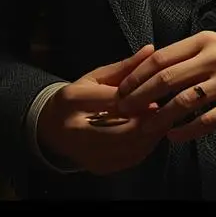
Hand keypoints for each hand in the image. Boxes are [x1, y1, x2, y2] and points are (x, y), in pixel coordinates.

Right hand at [36, 45, 173, 174]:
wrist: (53, 127)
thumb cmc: (79, 97)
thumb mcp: (96, 77)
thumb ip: (125, 67)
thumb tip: (151, 50)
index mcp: (73, 99)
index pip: (115, 100)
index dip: (140, 97)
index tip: (156, 93)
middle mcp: (76, 129)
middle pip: (124, 129)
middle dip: (148, 120)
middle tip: (162, 109)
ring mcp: (85, 152)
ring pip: (130, 147)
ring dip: (151, 135)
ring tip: (160, 121)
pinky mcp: (96, 167)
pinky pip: (129, 160)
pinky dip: (145, 148)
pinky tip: (150, 135)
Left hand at [111, 31, 215, 143]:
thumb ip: (189, 56)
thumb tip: (151, 70)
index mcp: (206, 42)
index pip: (161, 58)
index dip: (137, 76)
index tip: (122, 90)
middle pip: (166, 79)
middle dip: (140, 97)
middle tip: (124, 111)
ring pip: (183, 102)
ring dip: (159, 118)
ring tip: (145, 129)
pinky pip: (205, 120)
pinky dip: (185, 131)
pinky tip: (173, 137)